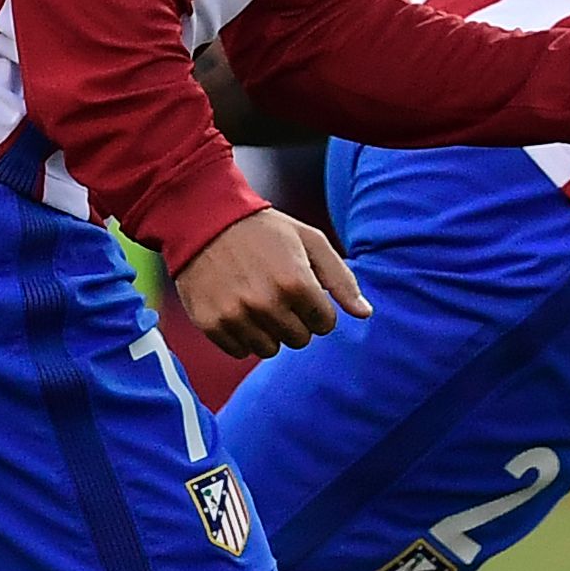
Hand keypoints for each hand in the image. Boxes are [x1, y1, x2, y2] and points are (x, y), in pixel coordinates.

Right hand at [173, 208, 367, 357]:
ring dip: (268, 330)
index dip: (317, 307)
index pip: (325, 324)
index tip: (301, 289)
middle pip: (299, 340)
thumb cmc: (264, 230)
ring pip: (269, 349)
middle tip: (277, 292)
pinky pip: (240, 351)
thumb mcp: (310, 241)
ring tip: (256, 299)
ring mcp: (237, 316)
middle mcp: (267, 303)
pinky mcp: (212, 324)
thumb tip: (364, 314)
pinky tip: (236, 307)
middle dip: (294, 320)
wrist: (205, 219)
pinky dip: (242, 335)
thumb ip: (341, 279)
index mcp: (296, 283)